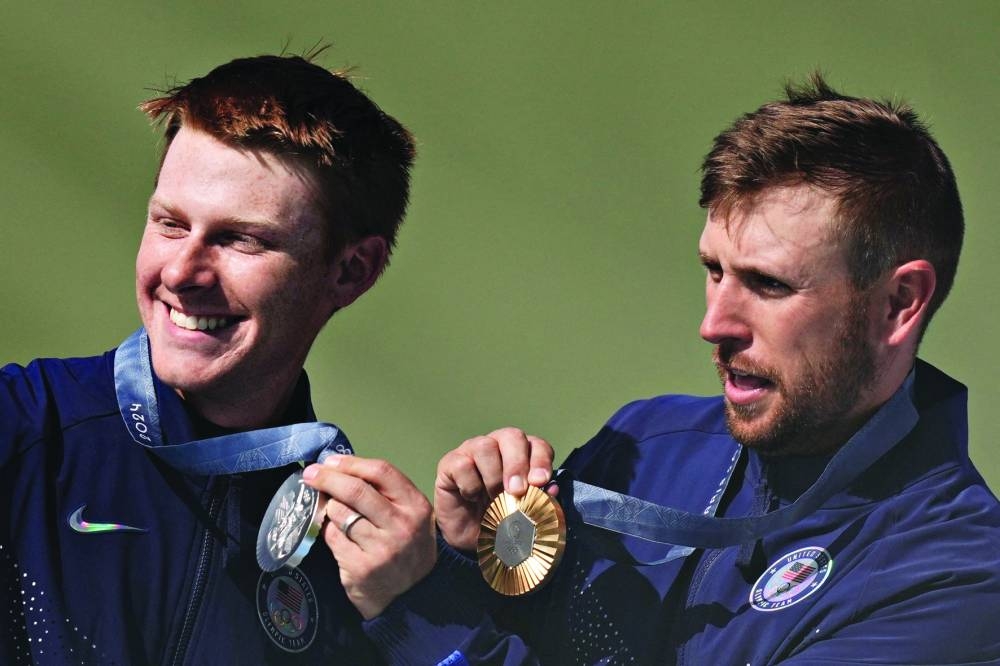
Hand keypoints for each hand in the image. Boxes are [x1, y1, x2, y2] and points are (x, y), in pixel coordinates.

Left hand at [302, 455, 434, 619]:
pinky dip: (329, 531)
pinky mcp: (361, 568)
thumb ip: (385, 492)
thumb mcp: (410, 515)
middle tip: (311, 474)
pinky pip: (333, 537)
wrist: (412, 595)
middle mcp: (402, 526)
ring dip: (330, 508)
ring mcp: (381, 549)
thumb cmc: (407, 546)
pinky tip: (335, 532)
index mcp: (416, 506)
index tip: (331, 461)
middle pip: (357, 491)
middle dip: (328, 478)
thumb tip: (341, 468)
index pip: (381, 472)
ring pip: (340, 513)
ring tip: (333, 510)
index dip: (352, 463)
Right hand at [434, 427, 553, 551]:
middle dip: (517, 464)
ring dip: (493, 476)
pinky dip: (470, 484)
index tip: (540, 482)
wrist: (469, 537)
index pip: (537, 445)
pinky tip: (471, 497)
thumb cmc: (501, 518)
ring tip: (493, 498)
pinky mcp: (450, 462)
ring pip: (485, 446)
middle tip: (517, 491)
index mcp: (523, 454)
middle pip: (511, 436)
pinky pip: (462, 464)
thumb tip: (552, 489)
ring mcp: (472, 450)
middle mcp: (498, 445)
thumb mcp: (524, 513)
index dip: (541, 461)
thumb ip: (540, 500)